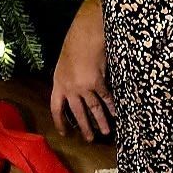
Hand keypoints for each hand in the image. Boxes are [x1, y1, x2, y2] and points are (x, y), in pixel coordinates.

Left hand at [50, 0, 114, 140]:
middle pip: (77, 113)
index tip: (64, 133)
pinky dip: (111, 106)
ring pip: (93, 109)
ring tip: (105, 132)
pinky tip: (116, 114)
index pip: (56, 108)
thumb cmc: (74, 44)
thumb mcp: (64, 64)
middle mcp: (70, 88)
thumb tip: (74, 94)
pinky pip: (106, 98)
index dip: (60, 121)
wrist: (85, 34)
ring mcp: (83, 87)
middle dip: (84, 127)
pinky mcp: (97, 83)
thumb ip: (68, 80)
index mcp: (58, 83)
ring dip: (100, 121)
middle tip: (89, 139)